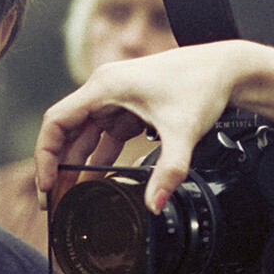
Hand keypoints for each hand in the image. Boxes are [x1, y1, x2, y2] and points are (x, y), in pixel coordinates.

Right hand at [35, 45, 244, 215]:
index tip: (47, 185)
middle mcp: (103, 90)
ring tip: (71, 200)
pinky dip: (97, 160)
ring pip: (83, 138)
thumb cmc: (202, 84)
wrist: (227, 68)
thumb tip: (153, 204)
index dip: (46, 156)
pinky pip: (103, 138)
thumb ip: (168, 171)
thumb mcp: (183, 132)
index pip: (56, 122)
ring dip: (76, 168)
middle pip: (66, 134)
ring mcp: (114, 99)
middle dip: (58, 170)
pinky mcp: (127, 108)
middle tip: (56, 203)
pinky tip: (95, 184)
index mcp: (104, 87)